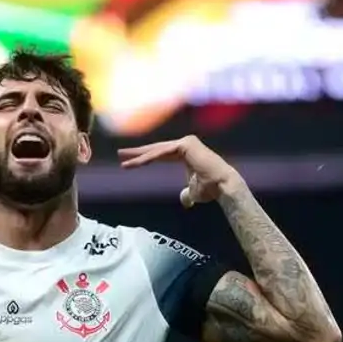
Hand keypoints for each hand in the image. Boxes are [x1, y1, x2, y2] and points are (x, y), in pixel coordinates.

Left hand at [118, 135, 242, 207]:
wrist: (222, 187)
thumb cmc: (210, 190)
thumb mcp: (194, 192)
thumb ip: (187, 193)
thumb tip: (184, 200)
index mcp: (186, 153)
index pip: (161, 154)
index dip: (145, 158)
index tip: (130, 162)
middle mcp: (185, 144)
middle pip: (156, 149)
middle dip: (138, 152)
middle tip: (120, 154)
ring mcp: (186, 142)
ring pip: (157, 151)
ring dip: (139, 156)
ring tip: (123, 159)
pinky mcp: (185, 144)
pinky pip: (162, 153)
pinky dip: (148, 158)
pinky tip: (136, 163)